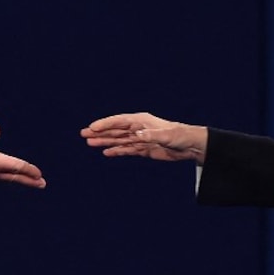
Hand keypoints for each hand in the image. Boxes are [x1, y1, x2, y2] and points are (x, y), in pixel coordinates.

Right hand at [0, 123, 45, 188]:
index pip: (16, 167)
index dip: (30, 170)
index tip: (41, 175)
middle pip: (13, 177)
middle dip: (28, 180)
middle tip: (42, 185)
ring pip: (3, 179)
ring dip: (16, 179)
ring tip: (25, 181)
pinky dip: (3, 178)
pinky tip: (0, 176)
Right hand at [80, 112, 206, 162]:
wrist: (190, 146)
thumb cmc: (179, 136)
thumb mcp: (166, 135)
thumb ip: (150, 135)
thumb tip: (137, 135)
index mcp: (141, 121)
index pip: (119, 121)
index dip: (105, 124)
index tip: (92, 127)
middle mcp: (138, 128)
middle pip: (115, 130)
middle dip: (100, 132)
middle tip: (83, 134)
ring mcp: (140, 139)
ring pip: (118, 140)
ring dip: (105, 141)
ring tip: (90, 143)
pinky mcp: (143, 149)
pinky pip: (126, 150)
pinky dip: (116, 151)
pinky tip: (106, 152)